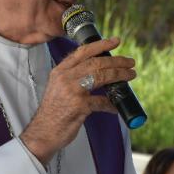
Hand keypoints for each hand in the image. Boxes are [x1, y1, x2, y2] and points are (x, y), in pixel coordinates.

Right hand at [21, 37, 135, 164]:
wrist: (43, 132)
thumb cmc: (53, 112)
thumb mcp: (58, 88)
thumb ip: (73, 77)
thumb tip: (98, 71)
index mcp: (60, 71)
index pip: (83, 52)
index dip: (101, 44)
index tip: (115, 41)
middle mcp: (65, 77)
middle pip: (96, 63)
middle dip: (116, 61)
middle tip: (130, 62)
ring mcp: (72, 91)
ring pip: (101, 76)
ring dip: (119, 75)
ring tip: (130, 75)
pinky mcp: (79, 106)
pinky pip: (102, 101)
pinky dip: (111, 104)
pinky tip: (117, 107)